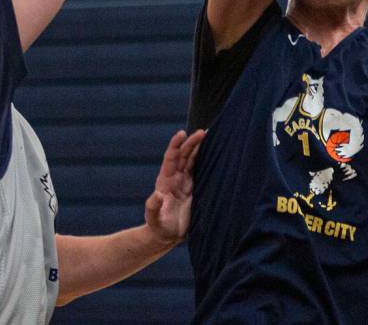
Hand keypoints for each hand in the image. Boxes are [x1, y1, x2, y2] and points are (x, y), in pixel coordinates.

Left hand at [144, 129, 205, 245]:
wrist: (167, 236)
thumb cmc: (159, 228)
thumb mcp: (154, 219)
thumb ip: (153, 207)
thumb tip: (157, 194)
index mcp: (165, 180)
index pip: (171, 158)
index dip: (175, 145)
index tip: (182, 133)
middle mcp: (175, 177)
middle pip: (184, 155)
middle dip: (192, 143)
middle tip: (203, 132)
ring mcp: (185, 181)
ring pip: (193, 160)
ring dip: (200, 148)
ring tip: (209, 135)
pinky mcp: (194, 187)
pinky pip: (200, 169)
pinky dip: (206, 159)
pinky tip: (214, 152)